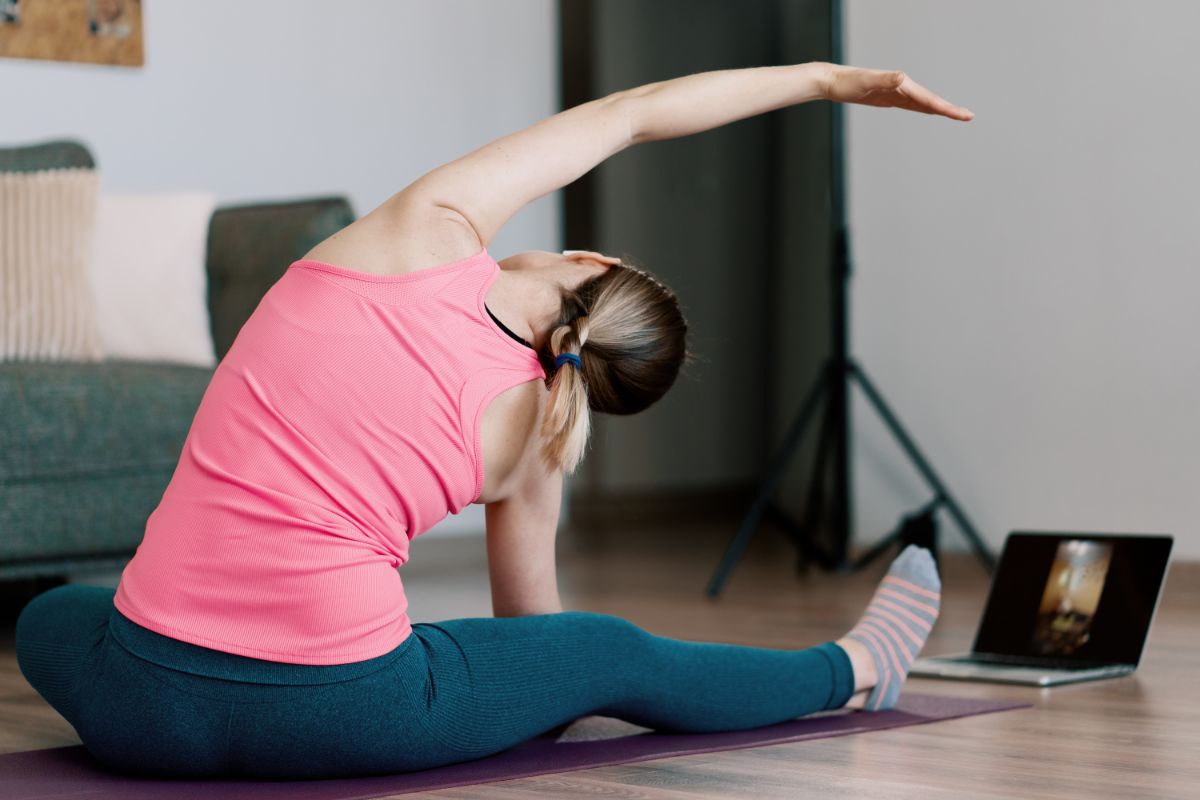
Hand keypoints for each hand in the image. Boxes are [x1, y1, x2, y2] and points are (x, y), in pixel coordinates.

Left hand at [820, 63, 973, 120]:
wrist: (834, 81)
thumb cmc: (848, 83)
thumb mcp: (866, 82)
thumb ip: (884, 79)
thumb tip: (901, 76)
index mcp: (902, 84)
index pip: (929, 99)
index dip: (947, 108)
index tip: (963, 115)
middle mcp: (903, 86)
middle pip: (931, 100)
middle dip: (950, 109)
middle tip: (969, 117)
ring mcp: (897, 92)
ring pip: (924, 102)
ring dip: (940, 108)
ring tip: (958, 115)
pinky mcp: (890, 98)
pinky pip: (912, 105)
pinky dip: (924, 108)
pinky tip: (930, 111)